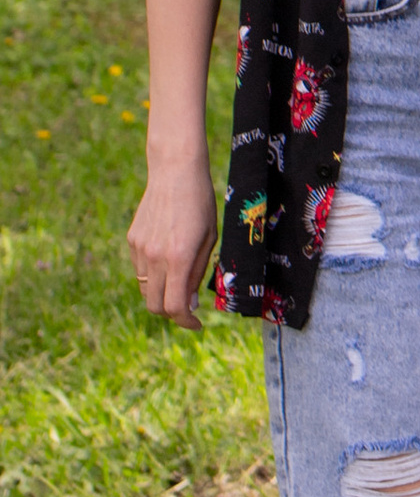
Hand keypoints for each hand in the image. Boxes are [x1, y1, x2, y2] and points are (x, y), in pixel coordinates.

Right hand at [128, 139, 218, 326]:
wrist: (175, 172)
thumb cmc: (201, 204)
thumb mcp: (209, 239)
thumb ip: (198, 273)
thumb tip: (189, 304)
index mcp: (179, 257)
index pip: (175, 306)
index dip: (186, 322)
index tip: (197, 324)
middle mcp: (155, 256)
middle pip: (155, 306)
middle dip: (172, 313)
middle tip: (187, 307)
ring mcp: (140, 249)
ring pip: (146, 289)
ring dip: (161, 293)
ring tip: (179, 278)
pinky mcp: (132, 240)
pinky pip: (140, 269)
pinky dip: (153, 274)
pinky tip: (166, 256)